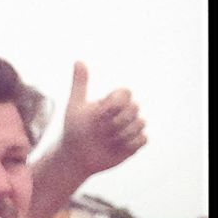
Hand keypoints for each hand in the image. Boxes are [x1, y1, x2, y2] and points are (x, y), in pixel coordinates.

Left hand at [61, 61, 146, 175]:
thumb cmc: (74, 131)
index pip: (125, 93)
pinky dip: (129, 144)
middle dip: (116, 121)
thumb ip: (80, 84)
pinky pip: (143, 139)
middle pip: (134, 108)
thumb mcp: (75, 107)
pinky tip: (116, 148)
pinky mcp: (135, 144)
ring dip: (120, 134)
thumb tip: (78, 60)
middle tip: (101, 130)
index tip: (100, 113)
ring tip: (106, 141)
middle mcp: (124, 113)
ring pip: (139, 124)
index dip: (116, 103)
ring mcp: (131, 128)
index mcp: (112, 102)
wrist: (76, 157)